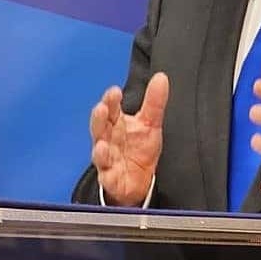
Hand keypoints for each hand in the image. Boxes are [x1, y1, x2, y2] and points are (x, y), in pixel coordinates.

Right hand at [89, 73, 168, 205]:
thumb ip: (154, 101)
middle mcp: (108, 139)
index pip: (111, 108)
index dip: (111, 100)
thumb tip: (161, 78)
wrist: (139, 182)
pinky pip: (105, 174)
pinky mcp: (109, 177)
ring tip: (102, 142)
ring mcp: (107, 158)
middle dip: (100, 118)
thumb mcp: (150, 123)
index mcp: (116, 124)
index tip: (114, 92)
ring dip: (99, 146)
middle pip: (100, 126)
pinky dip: (105, 169)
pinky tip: (105, 162)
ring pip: (99, 150)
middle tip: (103, 108)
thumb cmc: (139, 150)